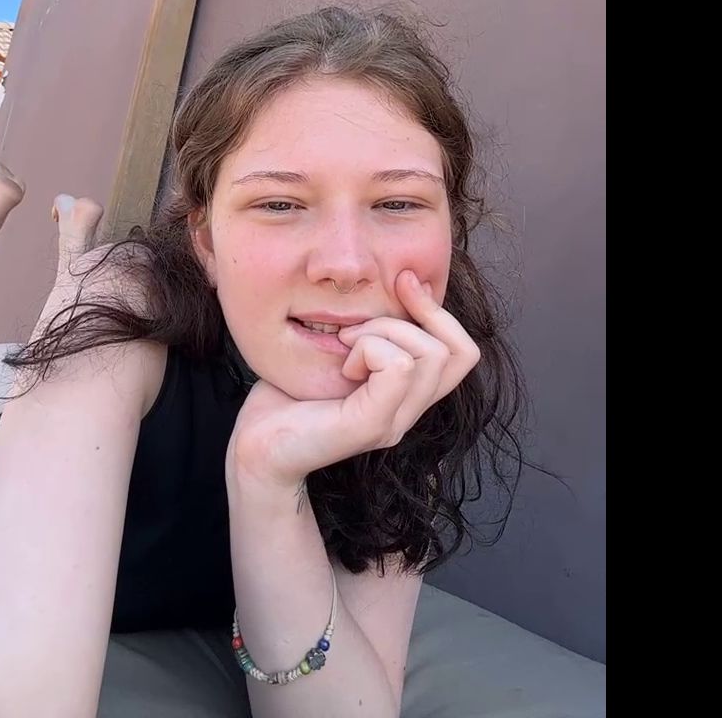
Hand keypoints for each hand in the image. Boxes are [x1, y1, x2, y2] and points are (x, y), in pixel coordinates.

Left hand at [227, 269, 480, 486]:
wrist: (257, 443)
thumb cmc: (289, 394)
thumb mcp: (339, 348)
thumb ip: (372, 326)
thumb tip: (405, 279)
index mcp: (407, 395)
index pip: (463, 352)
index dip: (440, 311)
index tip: (403, 281)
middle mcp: (408, 412)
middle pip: (457, 351)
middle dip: (407, 319)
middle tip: (354, 329)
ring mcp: (393, 423)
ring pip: (429, 355)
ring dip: (383, 332)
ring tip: (344, 345)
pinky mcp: (372, 425)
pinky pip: (399, 367)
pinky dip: (370, 349)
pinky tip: (342, 365)